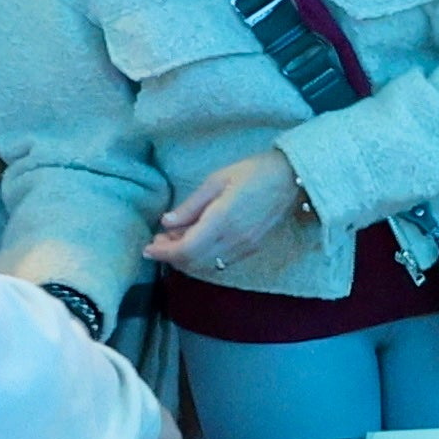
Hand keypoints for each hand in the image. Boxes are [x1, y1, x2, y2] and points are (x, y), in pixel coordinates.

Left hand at [153, 147, 310, 271]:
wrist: (291, 179)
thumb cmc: (253, 172)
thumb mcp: (217, 180)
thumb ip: (191, 205)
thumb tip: (166, 222)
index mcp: (221, 221)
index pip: (185, 249)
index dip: (163, 253)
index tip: (147, 248)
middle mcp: (233, 240)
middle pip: (193, 262)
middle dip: (171, 257)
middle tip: (157, 242)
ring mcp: (244, 248)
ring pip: (206, 266)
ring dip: (186, 259)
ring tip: (174, 242)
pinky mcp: (251, 249)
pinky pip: (220, 263)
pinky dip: (202, 258)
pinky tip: (196, 243)